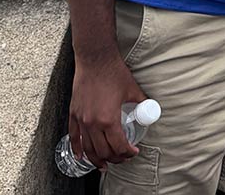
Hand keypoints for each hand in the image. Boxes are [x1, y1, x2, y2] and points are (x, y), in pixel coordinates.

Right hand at [68, 53, 147, 169]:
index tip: (133, 152)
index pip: (118, 146)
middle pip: (103, 152)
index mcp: (109, 119)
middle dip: (115, 158)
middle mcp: (93, 123)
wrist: (95, 60)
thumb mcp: (132, 90)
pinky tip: (82, 156)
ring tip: (105, 163)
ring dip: (97, 159)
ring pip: (88, 149)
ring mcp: (81, 120)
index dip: (127, 153)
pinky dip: (77, 150)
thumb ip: (142, 102)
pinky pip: (73, 137)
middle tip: (123, 157)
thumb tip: (150, 110)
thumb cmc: (113, 72)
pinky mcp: (74, 114)